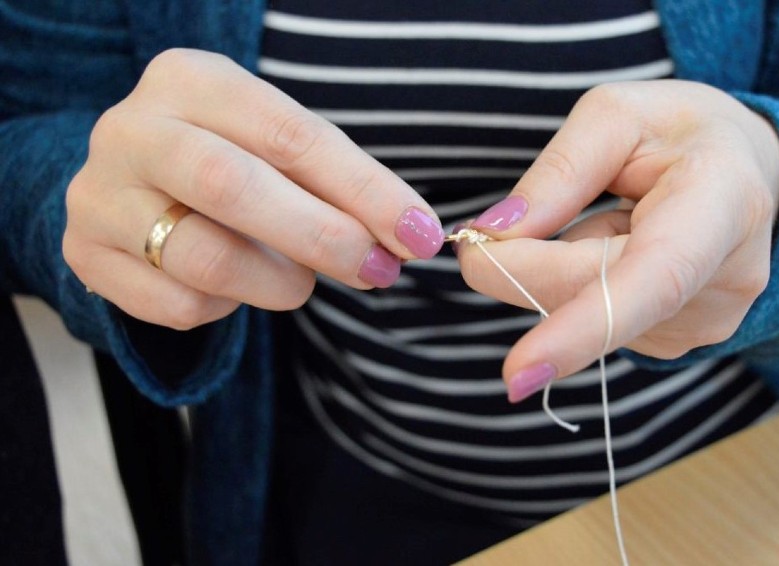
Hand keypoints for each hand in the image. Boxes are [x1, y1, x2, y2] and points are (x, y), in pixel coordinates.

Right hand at [64, 49, 442, 328]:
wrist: (134, 183)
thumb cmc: (229, 159)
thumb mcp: (277, 149)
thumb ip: (336, 185)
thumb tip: (409, 237)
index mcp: (190, 79)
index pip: (290, 135)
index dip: (365, 191)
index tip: (418, 233)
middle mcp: (132, 129)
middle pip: (235, 189)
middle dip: (324, 238)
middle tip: (379, 270)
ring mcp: (99, 195)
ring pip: (206, 258)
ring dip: (278, 283)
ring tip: (300, 283)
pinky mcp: (85, 255)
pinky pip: (177, 303)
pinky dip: (225, 307)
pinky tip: (230, 287)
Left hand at [456, 80, 778, 401]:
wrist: (743, 171)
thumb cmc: (679, 134)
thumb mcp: (619, 115)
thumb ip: (560, 170)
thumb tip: (498, 233)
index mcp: (722, 205)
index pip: (653, 280)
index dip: (582, 328)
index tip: (518, 372)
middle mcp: (724, 281)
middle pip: (591, 297)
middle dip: (519, 269)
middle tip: (479, 235)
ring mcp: (703, 322)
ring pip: (580, 313)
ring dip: (556, 269)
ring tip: (609, 217)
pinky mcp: (675, 341)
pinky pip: (590, 321)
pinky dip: (575, 285)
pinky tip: (616, 249)